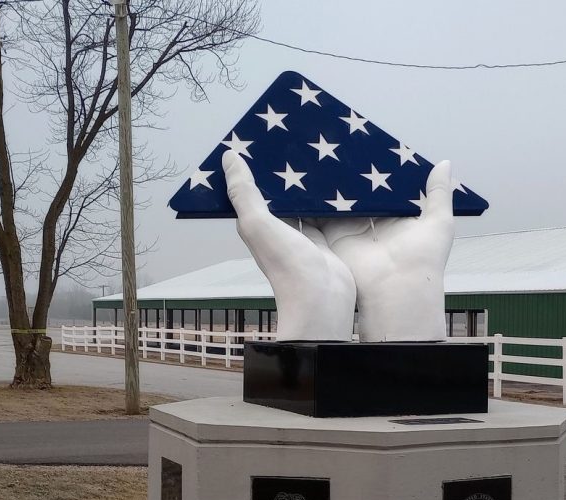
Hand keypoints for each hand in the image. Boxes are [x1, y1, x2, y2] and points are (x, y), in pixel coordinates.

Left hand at [222, 151, 355, 340]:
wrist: (322, 298)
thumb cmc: (286, 263)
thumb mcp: (258, 223)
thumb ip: (244, 192)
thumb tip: (228, 158)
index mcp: (255, 223)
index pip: (250, 189)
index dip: (251, 165)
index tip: (260, 136)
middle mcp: (277, 227)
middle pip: (279, 192)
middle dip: (283, 168)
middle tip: (294, 135)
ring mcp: (301, 233)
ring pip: (303, 199)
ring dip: (307, 180)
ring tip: (317, 148)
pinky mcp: (324, 238)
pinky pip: (324, 211)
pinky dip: (328, 196)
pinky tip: (337, 177)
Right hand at [314, 161, 453, 341]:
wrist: (397, 288)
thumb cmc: (423, 258)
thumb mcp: (439, 220)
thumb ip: (438, 192)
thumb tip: (444, 162)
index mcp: (398, 219)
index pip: (386, 190)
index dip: (379, 171)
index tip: (370, 147)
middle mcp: (374, 225)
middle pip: (361, 195)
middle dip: (353, 177)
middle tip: (343, 148)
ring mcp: (353, 231)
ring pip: (340, 203)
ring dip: (333, 186)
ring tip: (324, 158)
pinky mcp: (335, 238)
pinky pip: (323, 217)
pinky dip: (316, 203)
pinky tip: (309, 181)